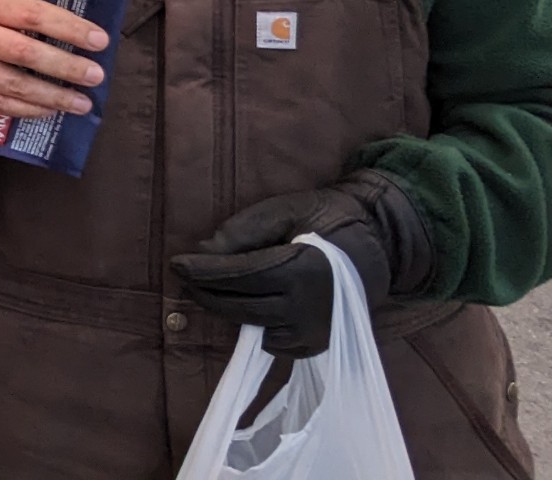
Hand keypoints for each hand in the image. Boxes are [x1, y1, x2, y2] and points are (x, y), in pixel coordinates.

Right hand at [0, 0, 106, 117]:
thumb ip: (29, 16)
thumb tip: (83, 36)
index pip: (32, 14)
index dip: (68, 27)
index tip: (100, 40)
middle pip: (23, 52)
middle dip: (65, 66)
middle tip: (96, 76)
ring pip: (13, 84)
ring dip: (53, 96)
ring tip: (82, 103)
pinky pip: (0, 105)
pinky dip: (30, 110)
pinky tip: (52, 110)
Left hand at [170, 171, 432, 357]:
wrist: (378, 243)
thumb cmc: (327, 219)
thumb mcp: (284, 210)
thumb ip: (241, 232)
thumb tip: (202, 252)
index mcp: (301, 269)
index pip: (237, 276)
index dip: (202, 272)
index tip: (176, 264)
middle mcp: (309, 307)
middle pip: (239, 306)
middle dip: (207, 292)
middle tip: (188, 276)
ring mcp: (316, 331)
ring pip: (253, 326)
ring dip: (229, 309)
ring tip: (215, 289)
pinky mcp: (319, 344)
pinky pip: (274, 343)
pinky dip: (257, 326)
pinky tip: (252, 305)